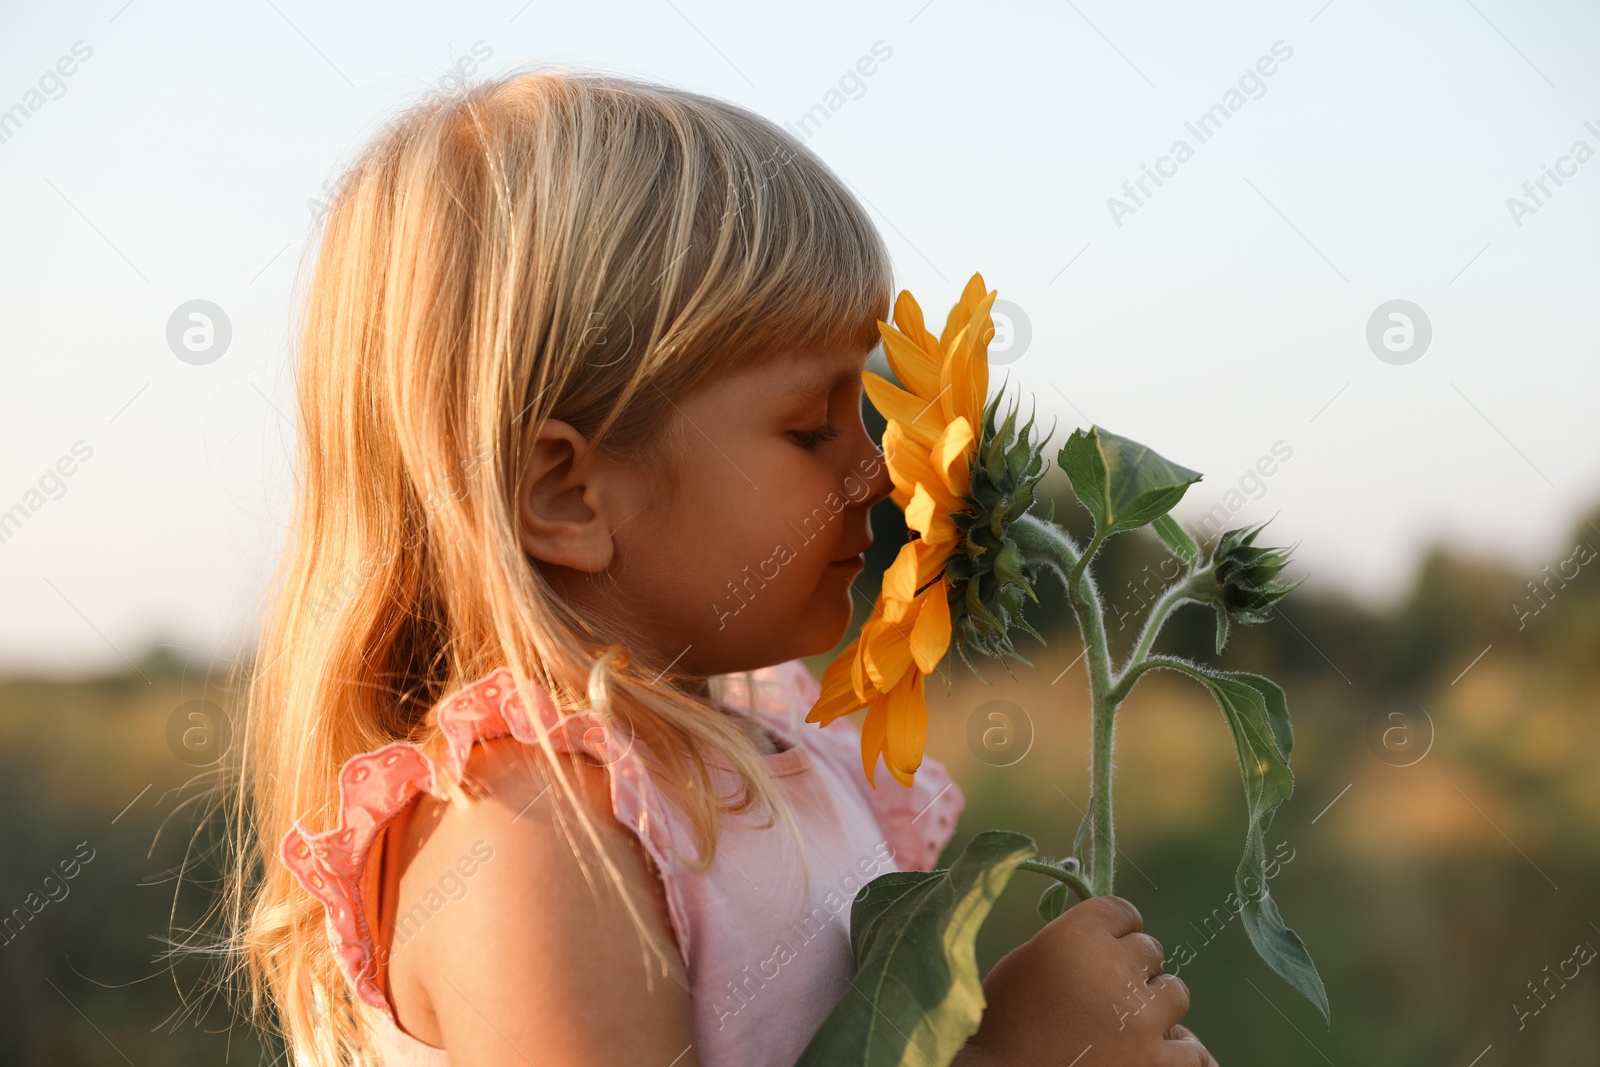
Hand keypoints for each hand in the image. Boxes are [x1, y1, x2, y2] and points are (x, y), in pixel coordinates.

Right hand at [955, 895, 1217, 1065]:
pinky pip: (1192, 1049)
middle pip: (1150, 949)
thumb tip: (1114, 936)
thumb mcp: (1029, 961)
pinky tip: (1151, 1054)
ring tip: (1125, 1026)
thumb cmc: (1004, 1023)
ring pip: (1175, 992)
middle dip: (1131, 969)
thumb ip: (1074, 942)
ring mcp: (1141, 1019)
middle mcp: (1115, 968)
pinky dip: (1175, 1052)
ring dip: (1155, 1007)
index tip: (1105, 948)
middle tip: (1104, 995)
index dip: (1115, 931)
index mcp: (1078, 934)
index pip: (1123, 911)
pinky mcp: (1157, 1063)